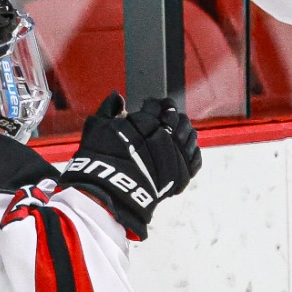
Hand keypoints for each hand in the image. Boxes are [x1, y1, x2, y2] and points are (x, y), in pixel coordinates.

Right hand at [58, 92, 201, 238]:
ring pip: (189, 135)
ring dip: (183, 130)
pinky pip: (195, 158)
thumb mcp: (97, 129)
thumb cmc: (99, 161)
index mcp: (146, 122)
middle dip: (171, 114)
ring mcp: (176, 156)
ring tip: (175, 132)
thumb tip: (117, 97)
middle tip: (165, 116)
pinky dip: (190, 151)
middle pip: (177, 118)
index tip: (151, 104)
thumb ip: (108, 110)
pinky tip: (183, 149)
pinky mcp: (182, 175)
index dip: (155, 103)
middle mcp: (165, 137)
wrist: (109, 194)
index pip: (157, 105)